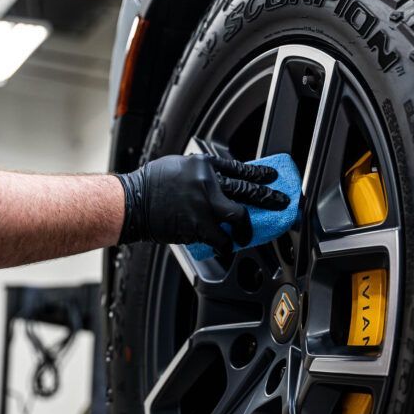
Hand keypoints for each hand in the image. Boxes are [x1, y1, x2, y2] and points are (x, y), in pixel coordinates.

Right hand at [116, 154, 289, 254]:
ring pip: (238, 217)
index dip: (259, 173)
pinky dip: (225, 245)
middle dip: (268, 198)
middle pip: (247, 190)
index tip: (272, 177)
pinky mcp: (199, 225)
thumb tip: (216, 182)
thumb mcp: (177, 167)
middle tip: (281, 202)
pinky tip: (227, 247)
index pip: (239, 168)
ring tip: (248, 233)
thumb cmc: (149, 185)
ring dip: (247, 227)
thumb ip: (199, 173)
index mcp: (203, 165)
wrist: (132, 202)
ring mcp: (205, 204)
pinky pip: (221, 238)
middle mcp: (208, 182)